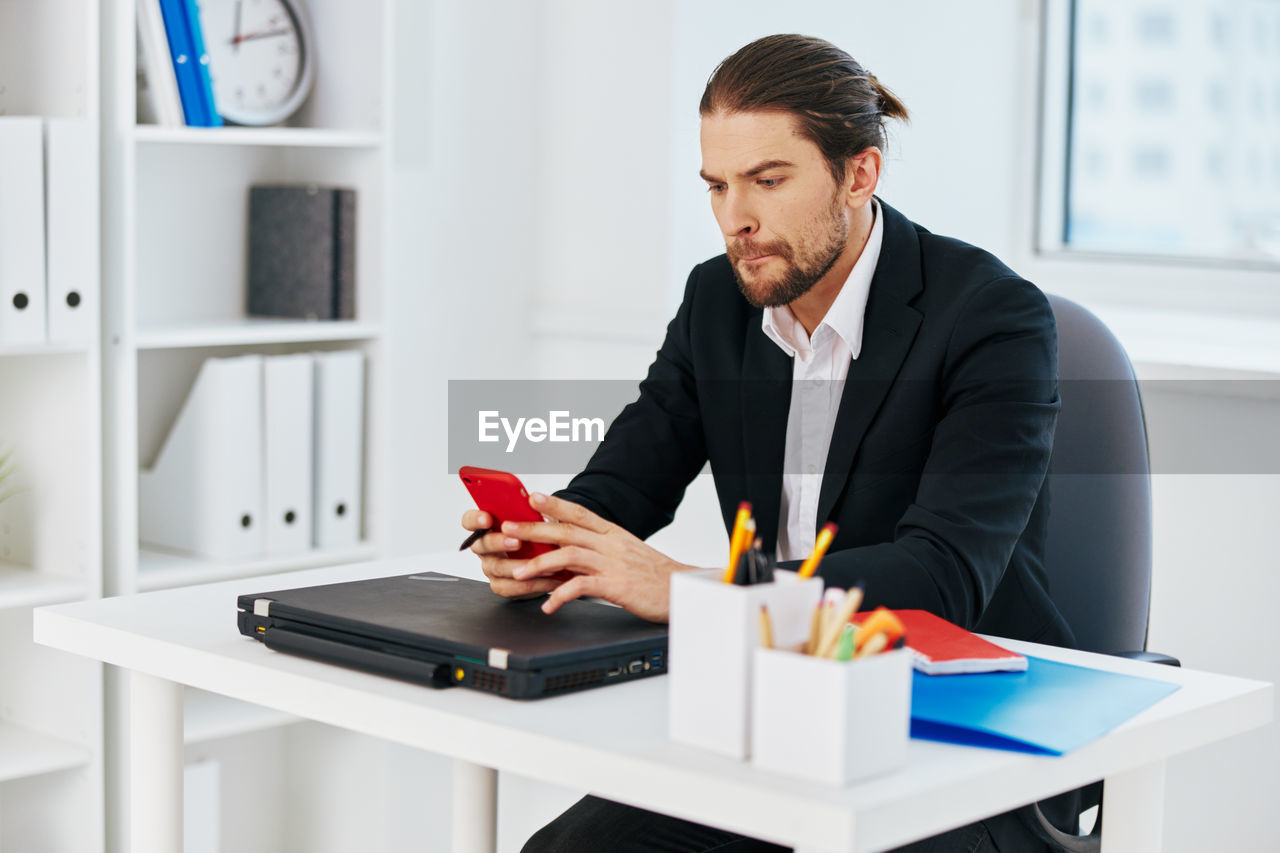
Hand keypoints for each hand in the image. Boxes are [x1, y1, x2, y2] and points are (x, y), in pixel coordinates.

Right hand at [460, 508, 565, 600]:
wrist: (551, 557)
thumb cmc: (538, 534)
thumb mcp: (535, 519)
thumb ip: (528, 511)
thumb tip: (534, 499)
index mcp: (487, 527)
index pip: (470, 520)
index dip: (475, 519)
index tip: (487, 518)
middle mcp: (484, 547)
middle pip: (481, 545)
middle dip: (499, 542)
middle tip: (517, 541)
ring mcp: (490, 566)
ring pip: (497, 567)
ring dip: (519, 565)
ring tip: (538, 562)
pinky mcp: (500, 585)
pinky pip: (510, 586)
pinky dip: (531, 582)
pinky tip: (546, 578)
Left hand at [500, 493, 695, 622]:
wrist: (682, 589)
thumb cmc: (654, 574)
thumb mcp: (628, 552)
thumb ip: (602, 546)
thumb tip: (574, 545)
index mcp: (613, 534)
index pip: (580, 513)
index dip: (554, 504)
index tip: (532, 497)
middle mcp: (611, 544)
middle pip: (566, 531)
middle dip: (533, 529)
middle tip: (507, 530)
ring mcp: (613, 564)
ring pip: (569, 556)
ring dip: (540, 564)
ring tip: (519, 573)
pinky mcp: (616, 586)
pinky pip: (582, 588)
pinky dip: (561, 595)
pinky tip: (548, 604)